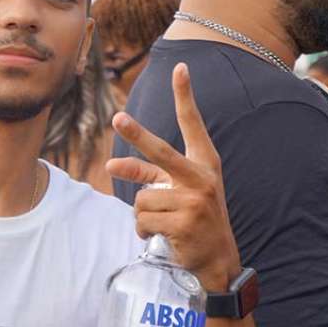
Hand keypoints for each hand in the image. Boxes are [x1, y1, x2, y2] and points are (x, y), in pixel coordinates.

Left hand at [107, 63, 240, 291]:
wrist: (217, 259)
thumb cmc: (194, 218)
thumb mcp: (177, 191)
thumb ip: (147, 175)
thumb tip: (110, 165)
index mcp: (204, 163)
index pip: (193, 124)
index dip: (186, 96)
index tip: (181, 68)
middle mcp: (201, 177)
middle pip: (160, 151)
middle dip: (137, 134)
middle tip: (118, 118)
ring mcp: (194, 200)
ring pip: (141, 198)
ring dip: (144, 215)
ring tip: (163, 223)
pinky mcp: (183, 223)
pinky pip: (142, 220)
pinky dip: (144, 230)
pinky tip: (163, 235)